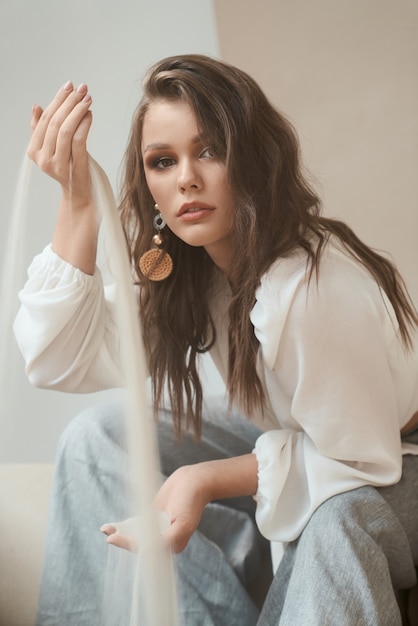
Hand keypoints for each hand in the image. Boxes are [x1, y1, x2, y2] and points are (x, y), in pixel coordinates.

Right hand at [27, 81, 92, 208]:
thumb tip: (36, 107)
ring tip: (88, 99)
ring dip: (78, 111)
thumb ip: (41, 130)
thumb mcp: (53, 148)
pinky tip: (90, 114)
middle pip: (55, 123)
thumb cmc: (68, 168)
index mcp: (33, 152)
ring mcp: (57, 165)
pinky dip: (84, 124)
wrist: (80, 194)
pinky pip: (78, 140)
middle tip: (82, 88)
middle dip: (69, 102)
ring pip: (66, 130)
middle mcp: (42, 159)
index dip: (57, 100)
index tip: (69, 86)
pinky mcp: (74, 167)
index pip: (45, 119)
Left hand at [101, 465, 209, 553]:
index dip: (129, 545)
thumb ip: (166, 539)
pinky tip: (113, 525)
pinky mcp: (152, 516)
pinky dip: (124, 524)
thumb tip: (147, 550)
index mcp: (172, 545)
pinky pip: (136, 523)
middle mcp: (163, 539)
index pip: (146, 549)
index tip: (114, 539)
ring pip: (135, 533)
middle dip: (122, 539)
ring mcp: (157, 527)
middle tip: (108, 535)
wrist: (194, 480)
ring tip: (106, 529)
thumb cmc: (191, 501)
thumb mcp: (183, 524)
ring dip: (120, 533)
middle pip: (139, 543)